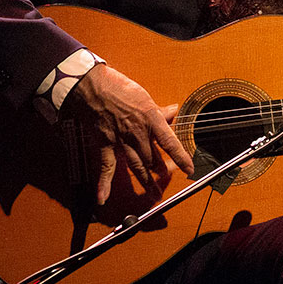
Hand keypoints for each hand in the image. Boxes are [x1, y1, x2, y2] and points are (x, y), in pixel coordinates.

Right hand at [64, 64, 195, 204]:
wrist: (92, 86)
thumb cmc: (118, 87)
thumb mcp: (144, 96)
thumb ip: (159, 110)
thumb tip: (174, 110)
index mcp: (150, 119)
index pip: (170, 142)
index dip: (181, 157)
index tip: (190, 168)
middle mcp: (138, 133)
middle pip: (153, 158)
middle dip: (161, 171)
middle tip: (167, 180)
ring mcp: (121, 141)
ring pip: (137, 166)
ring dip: (146, 182)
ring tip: (154, 195)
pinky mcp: (105, 144)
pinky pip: (106, 167)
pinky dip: (104, 183)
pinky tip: (103, 197)